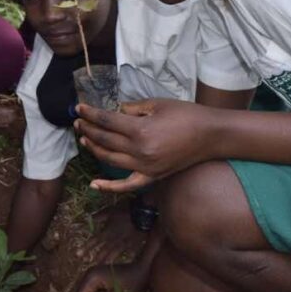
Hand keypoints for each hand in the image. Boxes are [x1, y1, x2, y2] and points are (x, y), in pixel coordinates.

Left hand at [75, 98, 215, 183]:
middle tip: (78, 121)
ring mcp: (145, 167)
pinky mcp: (152, 176)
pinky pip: (127, 185)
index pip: (107, 121)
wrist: (211, 135)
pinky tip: (94, 184)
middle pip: (105, 140)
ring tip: (84, 138)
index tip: (79, 107)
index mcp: (140, 131)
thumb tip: (115, 111)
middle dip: (89, 129)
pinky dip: (109, 187)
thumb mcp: (157, 104)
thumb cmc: (186, 115)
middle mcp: (140, 152)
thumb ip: (132, 108)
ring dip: (94, 149)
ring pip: (110, 160)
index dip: (91, 113)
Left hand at [86, 201, 146, 263]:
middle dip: (94, 257)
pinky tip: (122, 264)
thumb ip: (100, 216)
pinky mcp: (135, 245)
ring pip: (113, 254)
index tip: (78, 255)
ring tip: (99, 267)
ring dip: (106, 260)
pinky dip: (124, 259)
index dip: (86, 248)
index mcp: (107, 231)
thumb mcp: (110, 210)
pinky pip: (128, 255)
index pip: (94, 241)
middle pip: (102, 251)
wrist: (143, 213)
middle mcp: (114, 240)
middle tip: (87, 264)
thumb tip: (90, 218)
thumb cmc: (125, 210)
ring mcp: (124, 244)